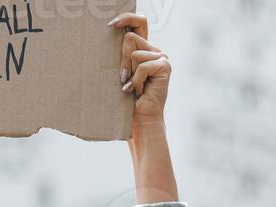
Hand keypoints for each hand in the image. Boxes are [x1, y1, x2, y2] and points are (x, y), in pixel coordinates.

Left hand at [111, 13, 169, 129]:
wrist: (141, 118)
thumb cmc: (128, 98)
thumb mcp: (122, 71)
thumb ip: (121, 54)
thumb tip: (111, 32)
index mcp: (145, 49)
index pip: (139, 22)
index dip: (126, 18)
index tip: (111, 24)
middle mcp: (155, 51)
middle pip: (130, 38)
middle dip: (122, 59)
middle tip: (124, 79)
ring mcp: (161, 57)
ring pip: (134, 52)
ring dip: (129, 73)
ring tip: (134, 87)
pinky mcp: (164, 66)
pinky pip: (141, 65)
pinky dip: (136, 80)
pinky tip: (139, 90)